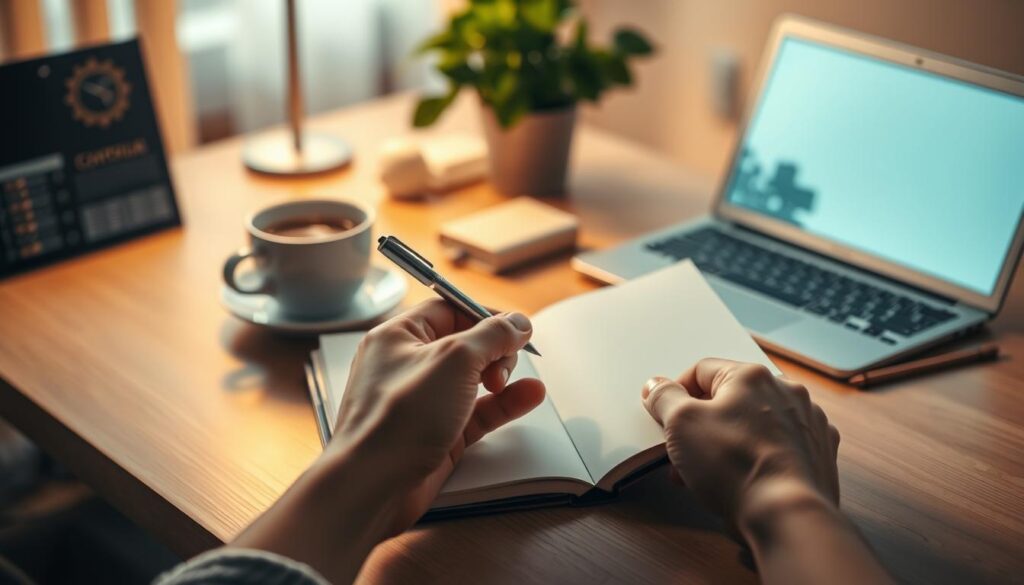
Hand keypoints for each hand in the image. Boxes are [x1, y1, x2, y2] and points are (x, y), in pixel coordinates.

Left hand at [329, 299, 545, 532]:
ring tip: (511, 383)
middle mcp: (408, 366)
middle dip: (493, 350)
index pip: (448, 310)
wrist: (372, 486)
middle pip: (465, 344)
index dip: (483, 316)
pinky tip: (529, 396)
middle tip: (501, 366)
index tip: (513, 327)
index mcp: (398, 336)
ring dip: (502, 376)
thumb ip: (492, 335)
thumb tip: (517, 322)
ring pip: (473, 379)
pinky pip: (477, 412)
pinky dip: (503, 404)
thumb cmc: (396, 420)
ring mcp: (422, 402)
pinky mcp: (438, 434)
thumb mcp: (453, 360)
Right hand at [642, 359, 839, 529]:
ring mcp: (807, 422)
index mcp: (752, 376)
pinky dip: (759, 457)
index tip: (665, 417)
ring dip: (727, 442)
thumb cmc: (735, 466)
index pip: (701, 371)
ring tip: (708, 474)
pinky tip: (744, 478)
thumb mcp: (681, 424)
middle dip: (700, 426)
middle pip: (729, 400)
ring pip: (754, 424)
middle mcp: (785, 391)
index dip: (676, 394)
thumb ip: (665, 397)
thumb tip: (657, 386)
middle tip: (683, 453)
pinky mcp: (818, 451)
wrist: (785, 514)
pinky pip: (778, 446)